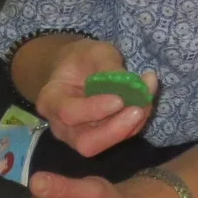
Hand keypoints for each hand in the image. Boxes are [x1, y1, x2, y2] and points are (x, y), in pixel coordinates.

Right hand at [34, 42, 156, 157]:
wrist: (80, 69)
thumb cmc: (82, 59)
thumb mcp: (94, 52)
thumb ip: (107, 66)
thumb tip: (127, 83)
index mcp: (51, 101)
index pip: (69, 113)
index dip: (94, 110)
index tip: (119, 99)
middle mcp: (62, 126)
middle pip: (85, 143)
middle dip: (114, 130)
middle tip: (138, 110)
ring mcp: (80, 136)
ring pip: (105, 145)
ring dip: (130, 126)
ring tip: (146, 100)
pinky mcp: (102, 138)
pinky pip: (119, 137)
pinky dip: (136, 122)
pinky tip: (145, 101)